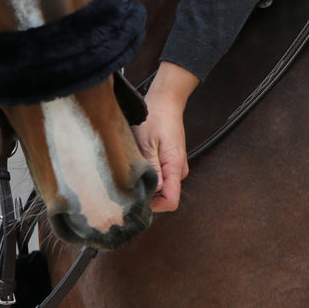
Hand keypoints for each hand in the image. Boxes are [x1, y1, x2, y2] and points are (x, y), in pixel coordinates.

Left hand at [133, 62, 198, 212]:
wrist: (166, 102)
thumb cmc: (155, 119)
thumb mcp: (147, 143)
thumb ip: (152, 168)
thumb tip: (154, 191)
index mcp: (175, 167)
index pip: (171, 202)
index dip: (154, 205)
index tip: (136, 196)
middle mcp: (179, 171)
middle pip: (164, 197)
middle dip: (147, 194)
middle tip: (129, 179)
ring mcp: (176, 167)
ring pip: (162, 188)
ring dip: (147, 183)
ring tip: (134, 166)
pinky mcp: (171, 162)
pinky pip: (161, 178)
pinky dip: (150, 174)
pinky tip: (140, 161)